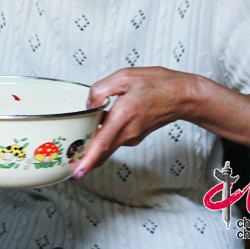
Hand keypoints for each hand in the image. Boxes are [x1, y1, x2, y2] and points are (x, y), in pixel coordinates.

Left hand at [73, 66, 198, 177]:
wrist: (183, 96)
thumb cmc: (157, 83)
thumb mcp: (124, 76)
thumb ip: (100, 90)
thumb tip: (89, 105)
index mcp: (124, 114)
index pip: (103, 142)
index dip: (89, 159)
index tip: (78, 172)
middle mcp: (129, 130)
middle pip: (102, 151)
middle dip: (84, 159)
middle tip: (67, 161)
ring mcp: (133, 136)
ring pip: (107, 146)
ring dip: (93, 146)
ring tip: (78, 137)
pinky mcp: (135, 137)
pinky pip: (114, 140)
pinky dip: (103, 137)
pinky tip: (99, 123)